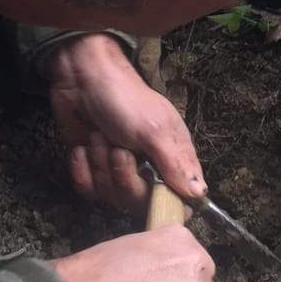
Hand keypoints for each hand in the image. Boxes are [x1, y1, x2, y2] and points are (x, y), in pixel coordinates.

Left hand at [50, 34, 205, 213]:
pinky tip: (83, 149)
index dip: (165, 202)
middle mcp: (150, 167)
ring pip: (112, 197)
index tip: (149, 192)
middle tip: (117, 149)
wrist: (81, 79)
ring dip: (100, 166)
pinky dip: (82, 170)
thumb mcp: (153, 129)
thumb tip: (199, 194)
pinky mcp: (95, 169)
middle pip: (140, 202)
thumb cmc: (123, 98)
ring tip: (98, 138)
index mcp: (173, 157)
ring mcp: (121, 169)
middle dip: (123, 177)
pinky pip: (89, 190)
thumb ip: (175, 164)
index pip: (180, 199)